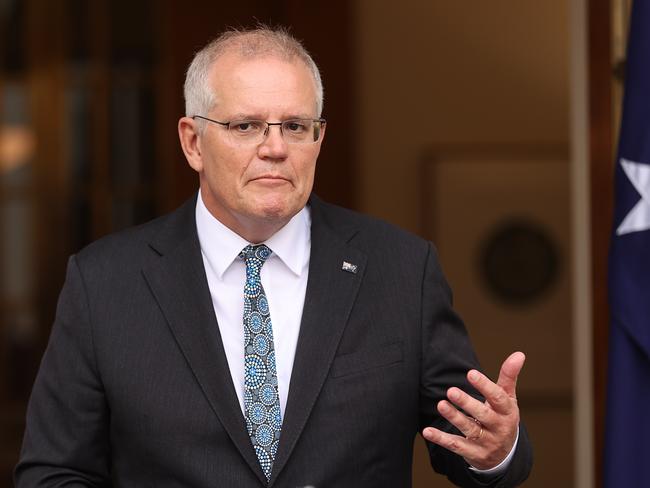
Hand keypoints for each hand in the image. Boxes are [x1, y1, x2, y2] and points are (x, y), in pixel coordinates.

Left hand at [422, 351, 524, 469]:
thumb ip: (509, 376)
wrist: (505, 455)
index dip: (484, 386)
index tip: (470, 373)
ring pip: (469, 429)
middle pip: (483, 415)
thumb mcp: (508, 398)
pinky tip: (428, 432)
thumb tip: (519, 354)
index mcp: (507, 412)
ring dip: (454, 418)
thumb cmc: (503, 417)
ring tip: (441, 405)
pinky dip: (441, 439)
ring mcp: (486, 442)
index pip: (497, 398)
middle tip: (451, 391)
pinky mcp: (473, 453)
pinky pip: (456, 446)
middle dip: (467, 403)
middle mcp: (498, 428)